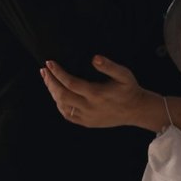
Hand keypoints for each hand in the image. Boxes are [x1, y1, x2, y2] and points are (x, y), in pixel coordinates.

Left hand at [40, 56, 165, 131]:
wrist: (136, 110)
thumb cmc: (129, 89)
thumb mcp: (124, 74)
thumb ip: (109, 66)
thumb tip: (94, 58)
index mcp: (96, 94)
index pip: (70, 83)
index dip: (58, 73)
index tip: (49, 62)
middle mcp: (89, 107)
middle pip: (62, 95)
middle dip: (50, 82)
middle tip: (44, 70)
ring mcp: (87, 117)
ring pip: (62, 106)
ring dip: (52, 92)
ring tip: (48, 79)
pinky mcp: (87, 123)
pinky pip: (67, 115)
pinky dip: (59, 104)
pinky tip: (56, 95)